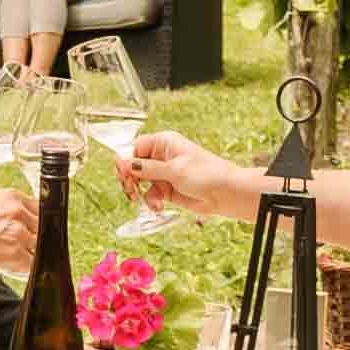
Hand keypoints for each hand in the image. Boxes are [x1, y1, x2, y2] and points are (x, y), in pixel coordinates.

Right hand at [0, 187, 37, 275]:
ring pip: (39, 248)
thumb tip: (28, 219)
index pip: (41, 210)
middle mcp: (17, 211)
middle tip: (11, 245)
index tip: (28, 231)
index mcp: (12, 196)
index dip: (35, 223)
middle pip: (42, 229)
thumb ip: (10, 208)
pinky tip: (6, 264)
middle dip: (32, 240)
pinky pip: (31, 265)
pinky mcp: (14, 253)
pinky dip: (21, 268)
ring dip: (27, 254)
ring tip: (5, 254)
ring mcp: (17, 232)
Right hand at [113, 127, 254, 221]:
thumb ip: (146, 168)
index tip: (123, 174)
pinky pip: (150, 194)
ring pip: (139, 181)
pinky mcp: (166, 189)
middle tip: (130, 189)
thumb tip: (122, 163)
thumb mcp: (174, 170)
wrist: (226, 194)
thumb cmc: (206, 174)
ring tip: (139, 200)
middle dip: (129, 178)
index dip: (126, 161)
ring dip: (138, 192)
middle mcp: (161, 156)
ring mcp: (163, 173)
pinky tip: (158, 207)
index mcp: (164, 142)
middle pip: (133, 164)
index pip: (135, 147)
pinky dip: (150, 201)